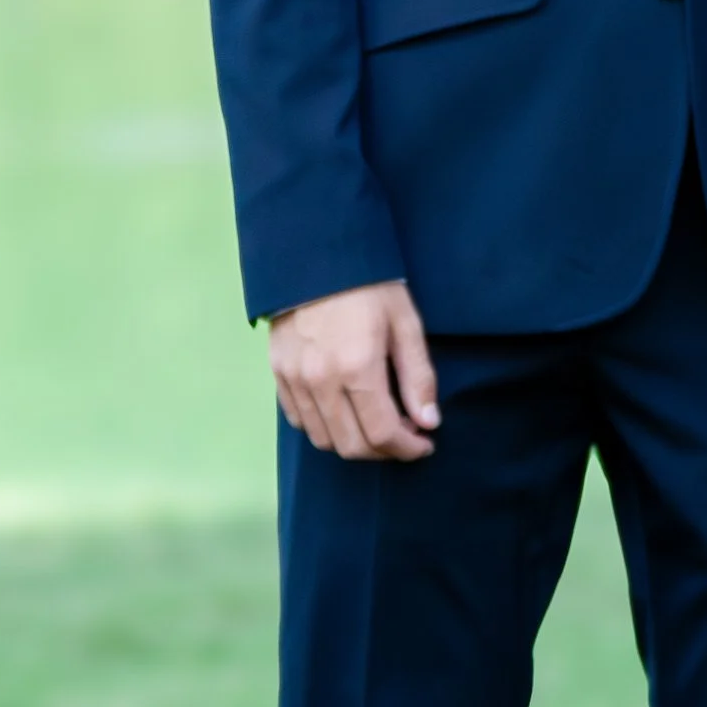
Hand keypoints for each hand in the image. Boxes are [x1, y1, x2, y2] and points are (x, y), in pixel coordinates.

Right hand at [267, 279, 439, 460]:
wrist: (316, 255)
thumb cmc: (369, 286)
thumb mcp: (405, 324)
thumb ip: (418, 377)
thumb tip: (428, 423)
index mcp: (357, 367)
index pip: (382, 434)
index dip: (408, 449)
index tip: (424, 443)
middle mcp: (320, 381)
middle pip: (352, 446)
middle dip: (384, 452)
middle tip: (404, 437)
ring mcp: (294, 379)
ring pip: (323, 439)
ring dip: (354, 443)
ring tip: (376, 424)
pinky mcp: (278, 374)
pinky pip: (299, 421)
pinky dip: (325, 428)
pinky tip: (345, 413)